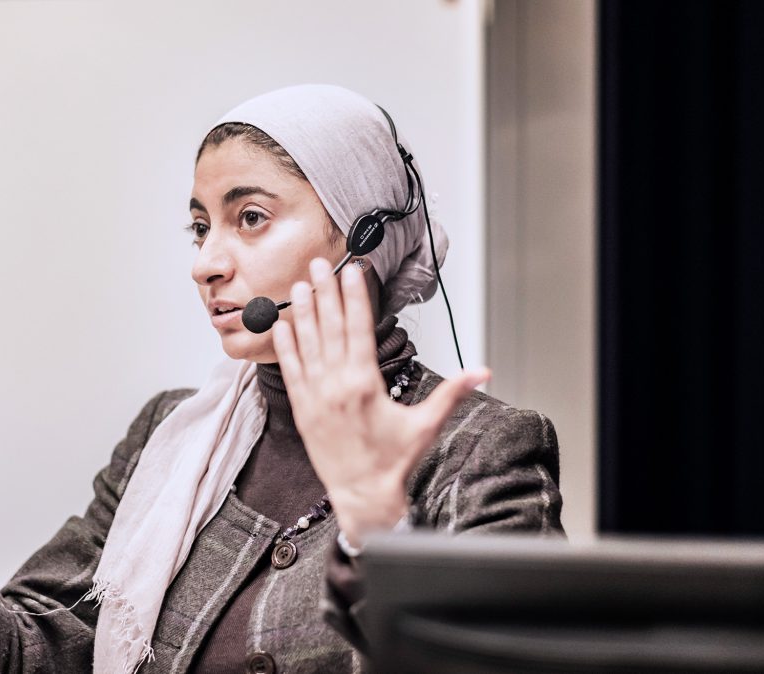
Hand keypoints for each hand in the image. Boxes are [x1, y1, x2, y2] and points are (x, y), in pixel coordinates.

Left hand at [272, 258, 488, 545]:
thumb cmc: (393, 462)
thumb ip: (452, 393)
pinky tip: (281, 324)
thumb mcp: (426, 424)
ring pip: (307, 344)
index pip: (359, 328)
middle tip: (320, 263)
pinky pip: (290, 370)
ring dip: (303, 312)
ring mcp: (316, 395)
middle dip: (326, 292)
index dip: (355, 296)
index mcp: (366, 383)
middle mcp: (337, 384)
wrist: (363, 495)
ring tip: (301, 285)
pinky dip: (285, 346)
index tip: (352, 271)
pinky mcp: (302, 409)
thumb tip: (482, 372)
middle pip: (330, 327)